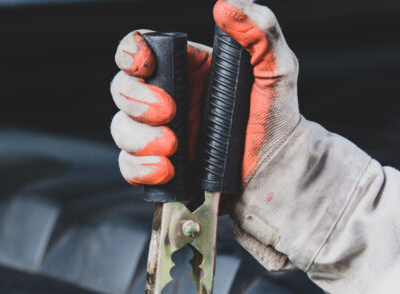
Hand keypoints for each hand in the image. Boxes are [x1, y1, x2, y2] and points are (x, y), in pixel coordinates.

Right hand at [110, 0, 300, 190]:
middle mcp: (167, 98)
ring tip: (172, 147)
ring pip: (120, 128)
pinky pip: (129, 167)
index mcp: (187, 68)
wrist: (278, 171)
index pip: (140, 48)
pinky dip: (141, 168)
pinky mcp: (159, 167)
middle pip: (121, 87)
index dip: (131, 52)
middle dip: (135, 99)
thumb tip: (227, 5)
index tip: (144, 64)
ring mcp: (159, 133)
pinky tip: (167, 170)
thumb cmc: (277, 120)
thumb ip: (260, 32)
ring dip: (138, 137)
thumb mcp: (277, 70)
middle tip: (169, 112)